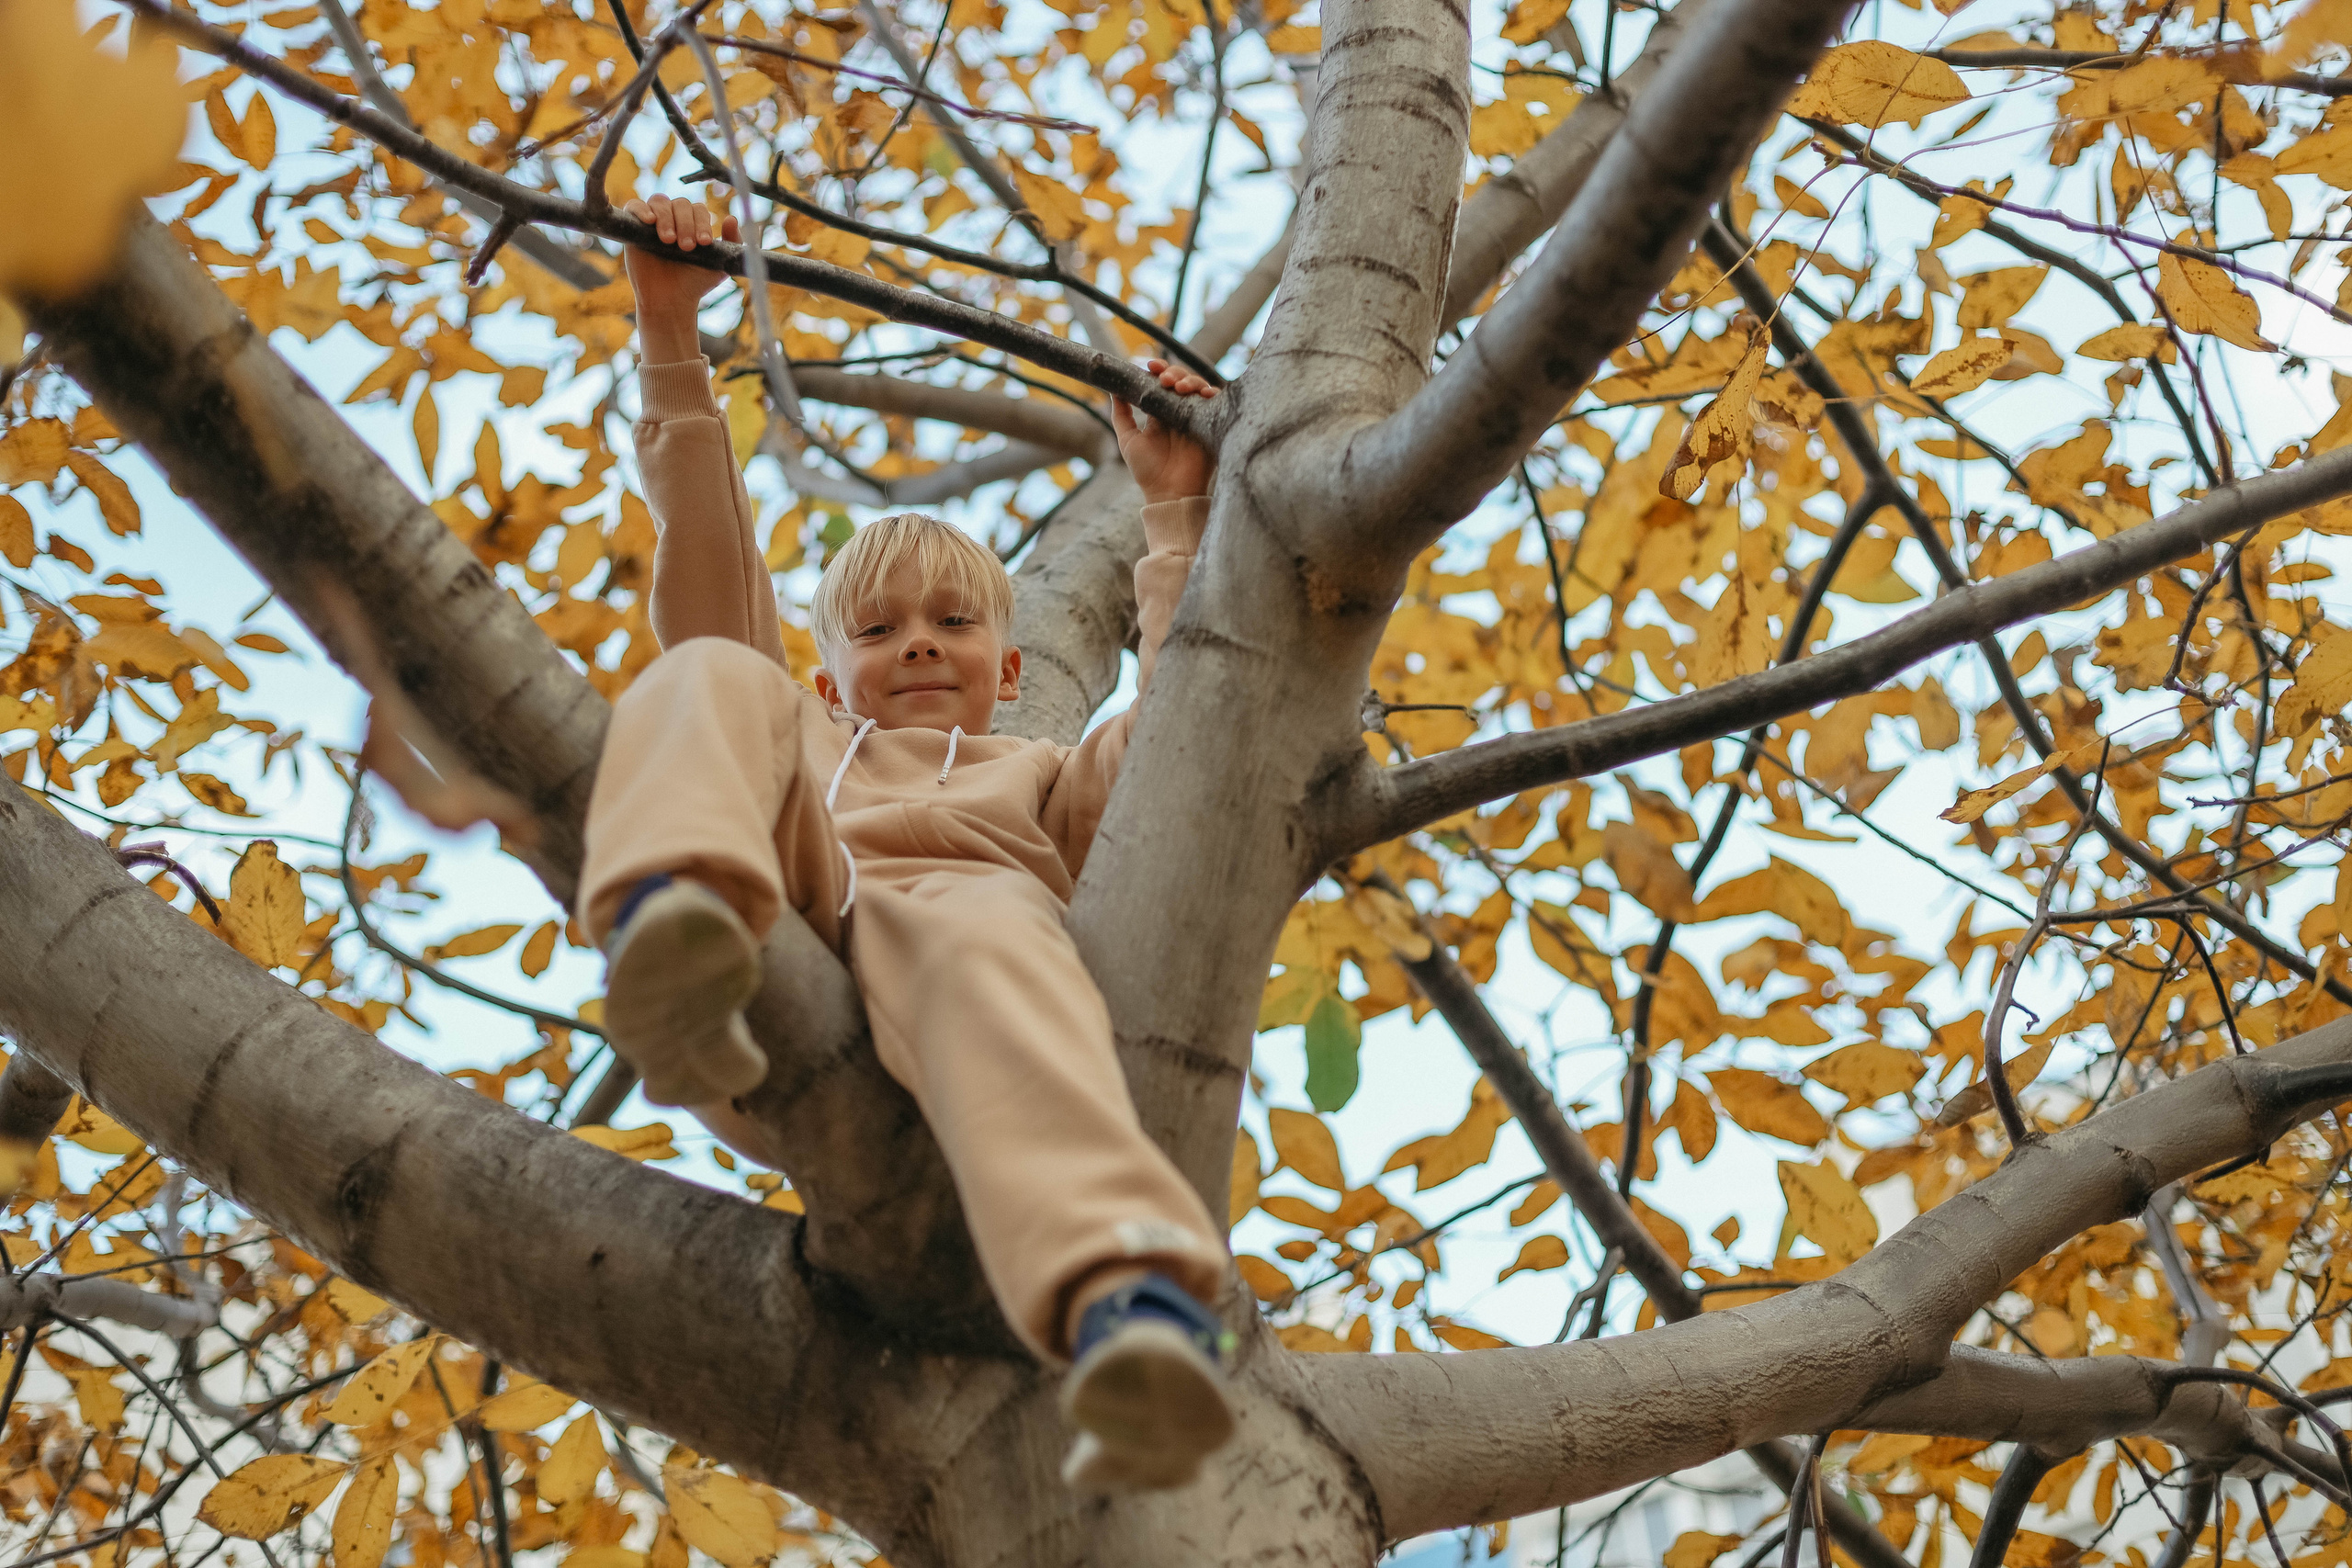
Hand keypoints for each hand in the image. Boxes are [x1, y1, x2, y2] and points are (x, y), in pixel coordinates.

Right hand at [623, 194, 738, 360]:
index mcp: (694, 222)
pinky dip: (642, 209)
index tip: (704, 243)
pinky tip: (649, 222)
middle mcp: (674, 218)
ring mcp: (653, 221)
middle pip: (680, 204)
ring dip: (666, 218)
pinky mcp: (633, 226)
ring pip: (660, 202)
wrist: (670, 300)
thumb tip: (732, 218)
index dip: (702, 222)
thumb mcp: (719, 264)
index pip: (698, 209)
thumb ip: (731, 242)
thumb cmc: (695, 282)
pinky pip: (634, 206)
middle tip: (687, 247)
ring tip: (669, 241)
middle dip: (686, 223)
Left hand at [1113, 360, 1218, 505]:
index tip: (1150, 365)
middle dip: (1174, 373)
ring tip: (1179, 387)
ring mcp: (1195, 417)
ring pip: (1198, 387)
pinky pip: (1216, 403)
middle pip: (1181, 380)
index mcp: (1160, 412)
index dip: (1158, 371)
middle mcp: (1179, 411)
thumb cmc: (1147, 470)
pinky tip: (1203, 393)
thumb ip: (1121, 415)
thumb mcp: (1128, 439)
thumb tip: (1113, 388)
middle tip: (1165, 379)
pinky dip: (1211, 393)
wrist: (1169, 493)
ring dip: (1190, 381)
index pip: (1161, 383)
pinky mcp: (1210, 425)